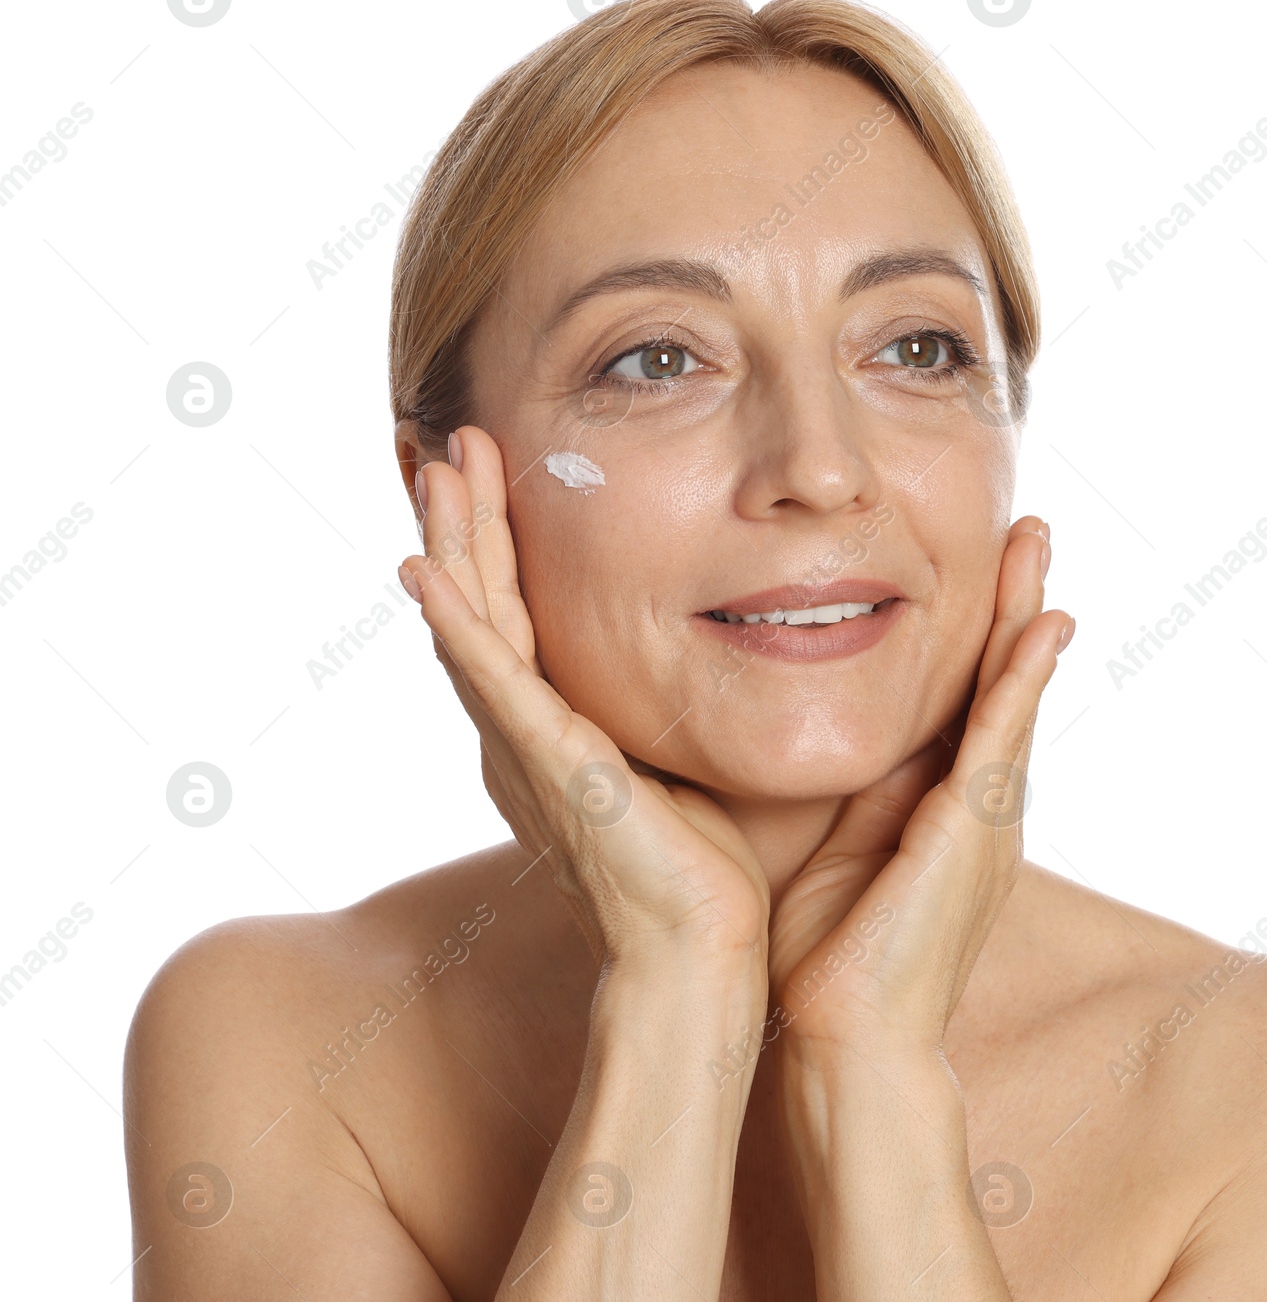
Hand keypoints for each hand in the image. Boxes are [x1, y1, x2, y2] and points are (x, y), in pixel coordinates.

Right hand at [398, 425, 770, 981]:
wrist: (700, 951)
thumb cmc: (702, 866)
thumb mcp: (679, 758)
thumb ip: (667, 705)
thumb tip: (714, 649)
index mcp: (555, 730)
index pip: (517, 616)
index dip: (500, 543)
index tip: (497, 470)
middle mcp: (525, 734)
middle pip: (483, 607)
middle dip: (468, 522)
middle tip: (453, 443)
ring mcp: (529, 750)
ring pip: (476, 626)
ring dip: (454, 545)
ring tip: (438, 470)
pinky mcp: (550, 767)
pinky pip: (492, 682)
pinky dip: (456, 626)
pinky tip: (426, 573)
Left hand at [765, 516, 1070, 1058]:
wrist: (847, 1040)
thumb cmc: (829, 958)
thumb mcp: (839, 847)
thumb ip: (852, 792)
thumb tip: (829, 736)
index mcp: (940, 808)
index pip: (962, 700)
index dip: (973, 633)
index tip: (975, 565)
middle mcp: (977, 806)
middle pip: (999, 683)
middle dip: (1012, 604)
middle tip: (1027, 528)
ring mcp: (986, 819)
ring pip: (1012, 695)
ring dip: (1025, 616)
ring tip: (1036, 543)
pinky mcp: (976, 831)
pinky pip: (1003, 737)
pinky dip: (1023, 679)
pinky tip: (1043, 625)